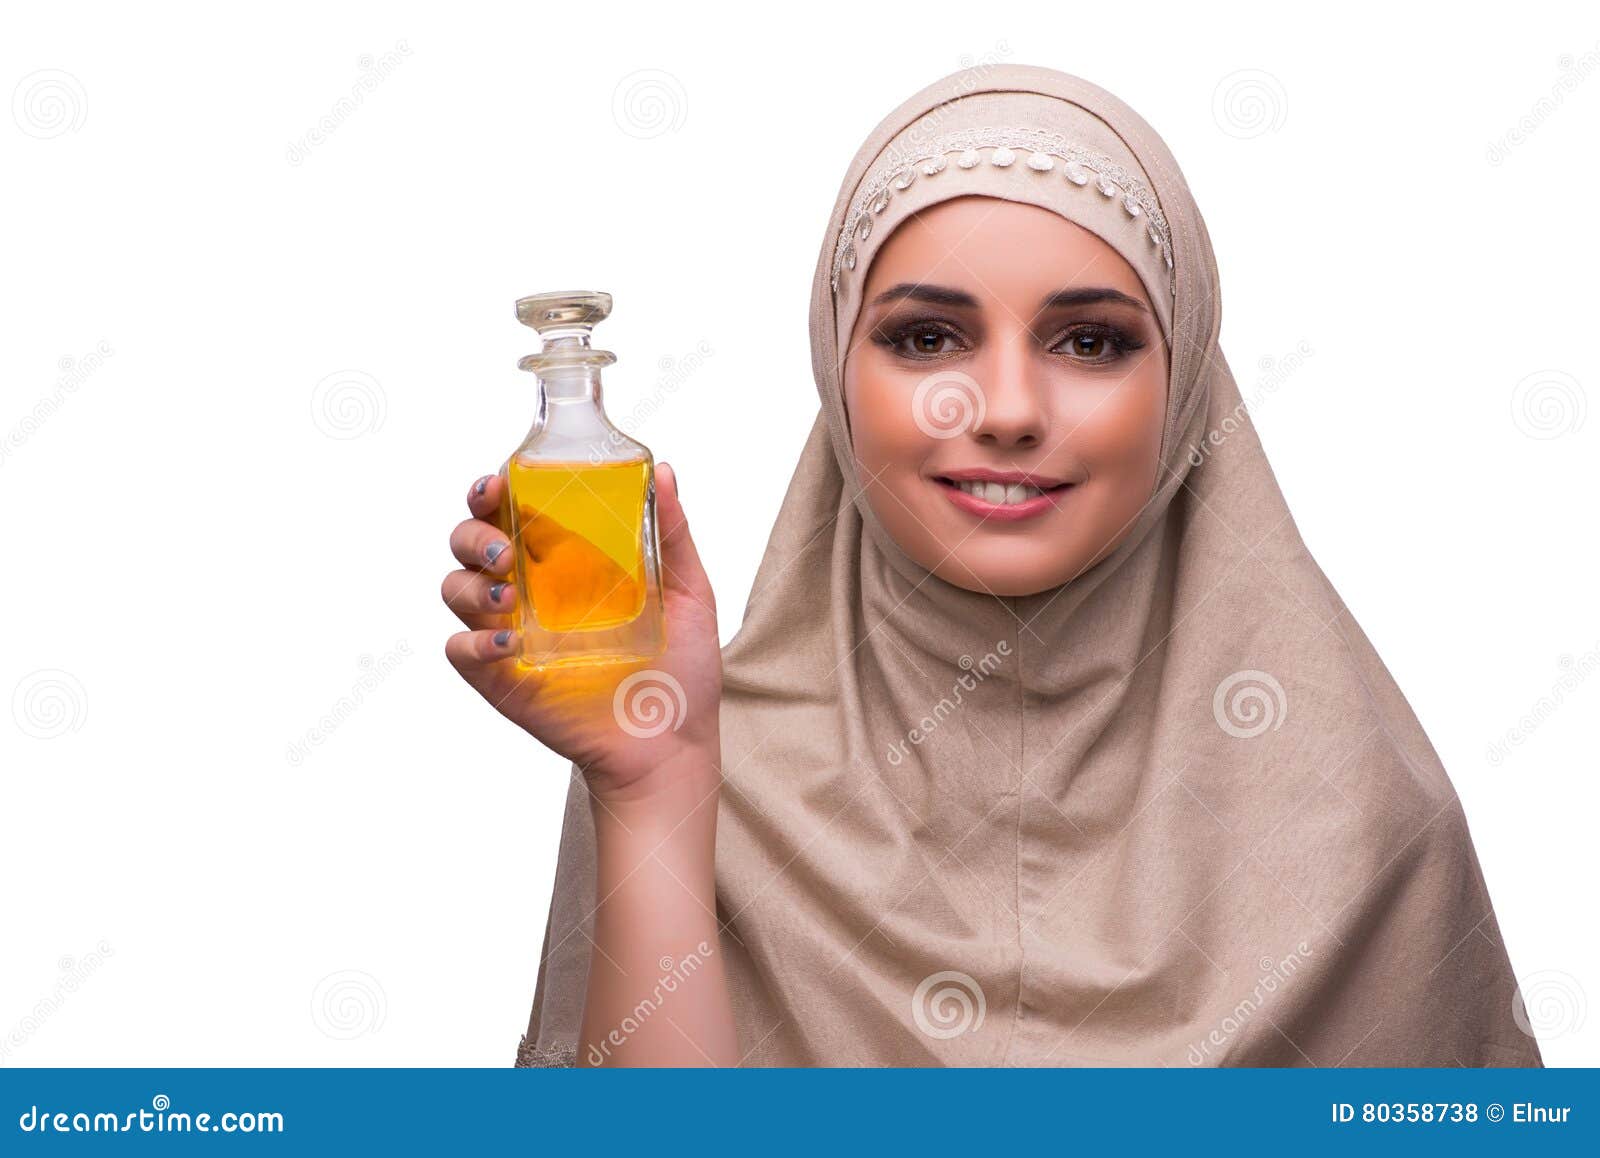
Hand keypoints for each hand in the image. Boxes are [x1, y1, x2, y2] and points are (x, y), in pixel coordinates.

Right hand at [442, 463, 722, 802]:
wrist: (674, 742)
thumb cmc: (682, 668)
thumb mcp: (689, 593)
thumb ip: (673, 533)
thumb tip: (661, 472)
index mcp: (565, 561)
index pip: (512, 511)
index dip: (493, 491)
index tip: (500, 482)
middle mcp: (530, 591)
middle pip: (469, 542)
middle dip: (473, 532)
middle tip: (506, 548)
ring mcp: (511, 635)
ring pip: (455, 589)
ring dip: (471, 583)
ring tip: (510, 595)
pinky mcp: (503, 680)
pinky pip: (460, 653)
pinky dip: (473, 643)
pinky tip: (508, 643)